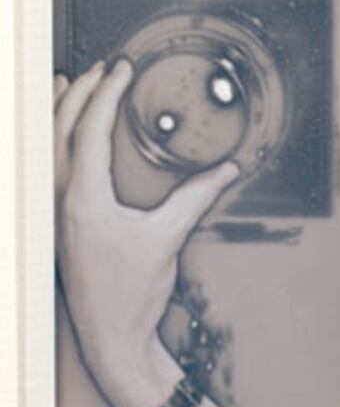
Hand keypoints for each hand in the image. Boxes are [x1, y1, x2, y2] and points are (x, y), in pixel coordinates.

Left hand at [54, 58, 239, 406]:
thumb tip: (227, 169)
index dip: (105, 95)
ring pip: (45, 150)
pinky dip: (54, 141)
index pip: (89, 132)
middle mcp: (60, 203)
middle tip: (101, 69)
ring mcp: (53, 214)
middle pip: (58, 132)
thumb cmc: (132, 293)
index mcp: (83, 200)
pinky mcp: (58, 224)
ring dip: (56, 113)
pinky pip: (48, 168)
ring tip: (64, 84)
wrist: (111, 337)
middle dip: (77, 94)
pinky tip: (63, 135)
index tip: (121, 70)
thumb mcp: (168, 238)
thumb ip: (197, 197)